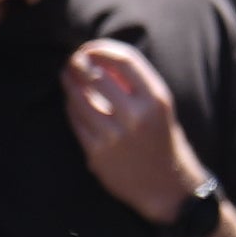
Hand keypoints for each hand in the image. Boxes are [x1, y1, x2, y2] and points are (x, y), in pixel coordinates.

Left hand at [65, 37, 205, 221]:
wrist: (168, 188)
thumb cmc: (163, 141)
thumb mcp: (160, 109)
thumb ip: (135, 86)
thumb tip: (100, 58)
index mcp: (157, 101)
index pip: (124, 60)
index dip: (102, 48)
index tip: (90, 48)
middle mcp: (137, 117)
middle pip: (96, 76)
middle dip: (79, 63)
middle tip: (73, 60)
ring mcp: (115, 136)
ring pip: (80, 98)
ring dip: (70, 83)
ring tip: (67, 76)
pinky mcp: (98, 153)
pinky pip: (76, 121)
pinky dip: (71, 107)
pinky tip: (72, 102)